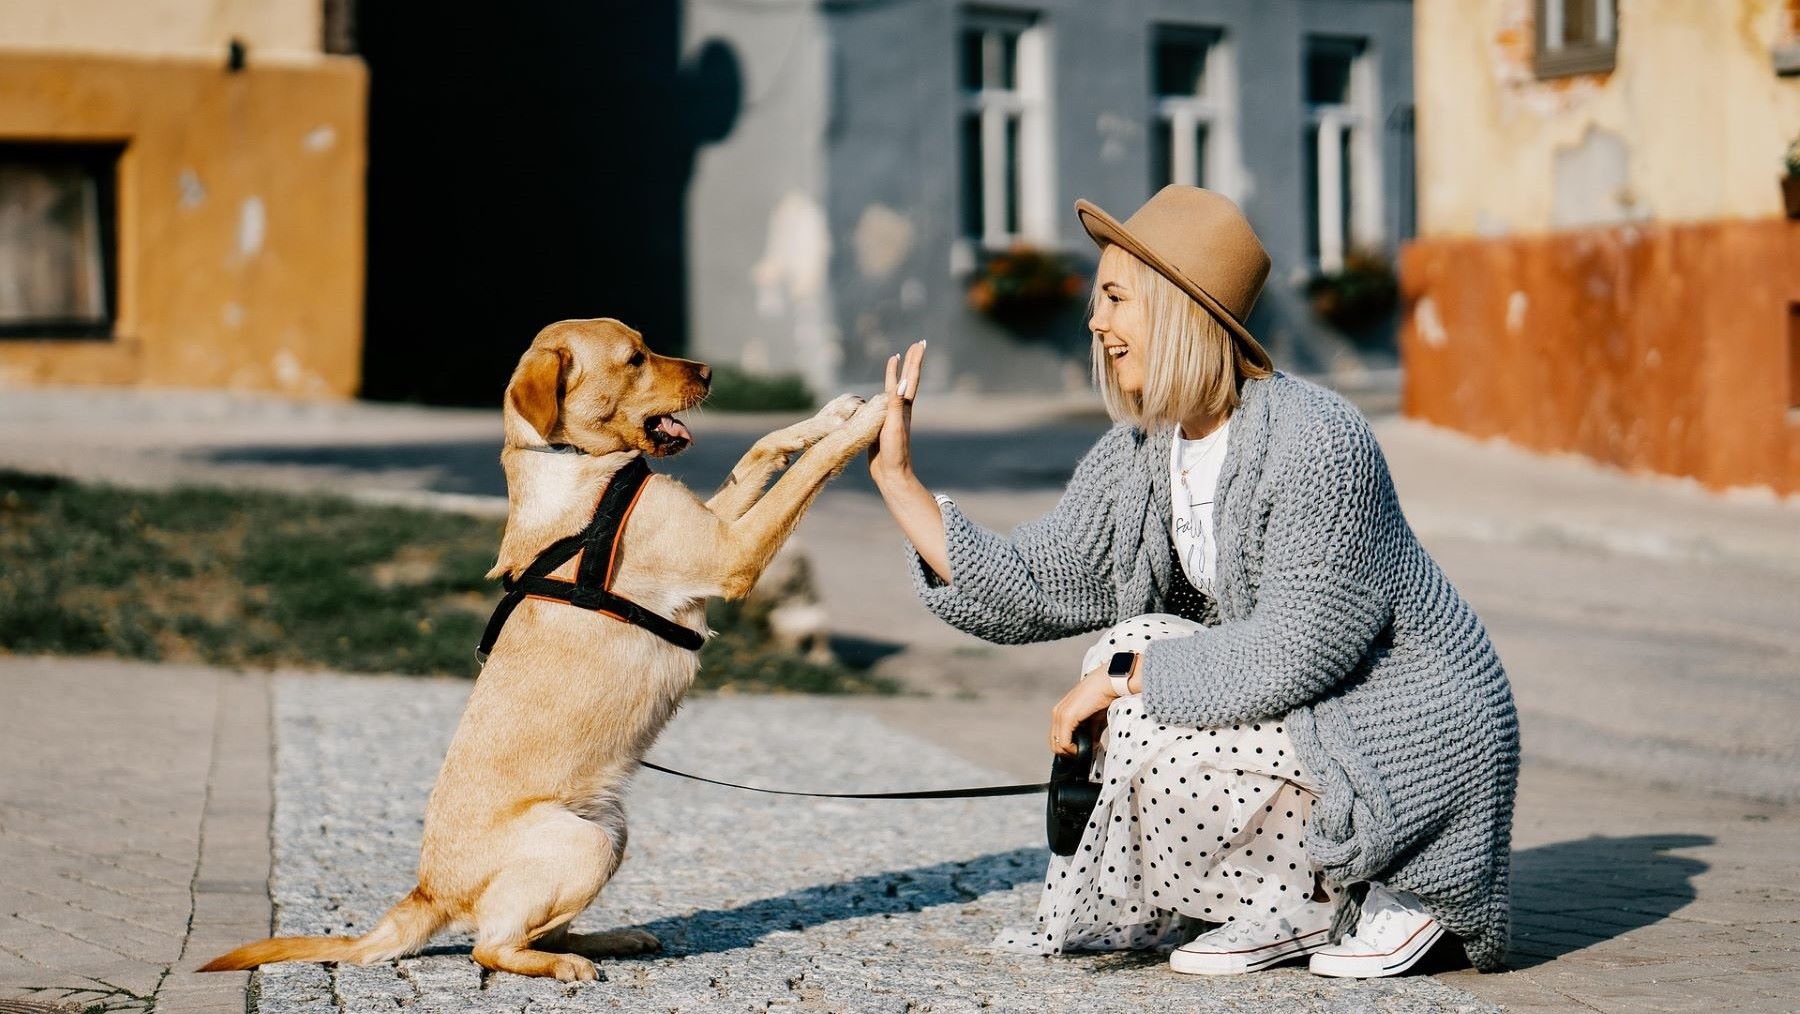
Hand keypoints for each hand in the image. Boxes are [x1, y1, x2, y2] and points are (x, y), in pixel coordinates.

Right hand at [868, 340, 924, 484]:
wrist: (891, 475)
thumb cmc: (894, 452)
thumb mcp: (894, 426)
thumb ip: (896, 404)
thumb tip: (904, 382)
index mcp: (904, 407)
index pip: (911, 378)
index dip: (915, 360)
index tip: (920, 343)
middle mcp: (900, 408)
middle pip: (907, 379)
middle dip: (911, 361)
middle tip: (916, 344)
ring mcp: (891, 415)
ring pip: (894, 388)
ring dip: (896, 373)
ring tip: (896, 359)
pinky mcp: (881, 424)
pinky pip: (881, 401)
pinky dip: (881, 391)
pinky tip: (878, 390)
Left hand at [1049, 667, 1120, 755]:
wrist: (1108, 683)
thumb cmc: (1104, 698)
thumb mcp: (1095, 720)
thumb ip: (1090, 733)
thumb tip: (1090, 747)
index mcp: (1062, 712)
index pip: (1057, 737)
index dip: (1068, 748)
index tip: (1083, 751)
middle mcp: (1057, 713)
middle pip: (1054, 743)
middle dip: (1069, 753)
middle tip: (1084, 754)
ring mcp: (1060, 715)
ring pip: (1057, 745)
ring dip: (1072, 752)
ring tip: (1087, 750)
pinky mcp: (1066, 717)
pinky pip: (1064, 742)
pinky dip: (1074, 750)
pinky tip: (1085, 747)